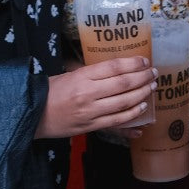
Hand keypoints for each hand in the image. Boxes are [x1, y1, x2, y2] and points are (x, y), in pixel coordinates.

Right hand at [35, 56, 157, 138]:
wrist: (35, 114)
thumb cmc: (50, 90)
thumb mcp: (68, 73)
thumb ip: (90, 72)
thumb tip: (113, 67)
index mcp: (82, 76)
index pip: (113, 67)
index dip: (132, 64)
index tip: (144, 61)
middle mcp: (89, 94)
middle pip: (123, 84)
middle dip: (142, 78)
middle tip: (153, 73)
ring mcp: (91, 112)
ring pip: (124, 103)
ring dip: (142, 95)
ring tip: (152, 87)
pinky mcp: (92, 127)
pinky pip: (117, 122)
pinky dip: (132, 115)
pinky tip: (143, 109)